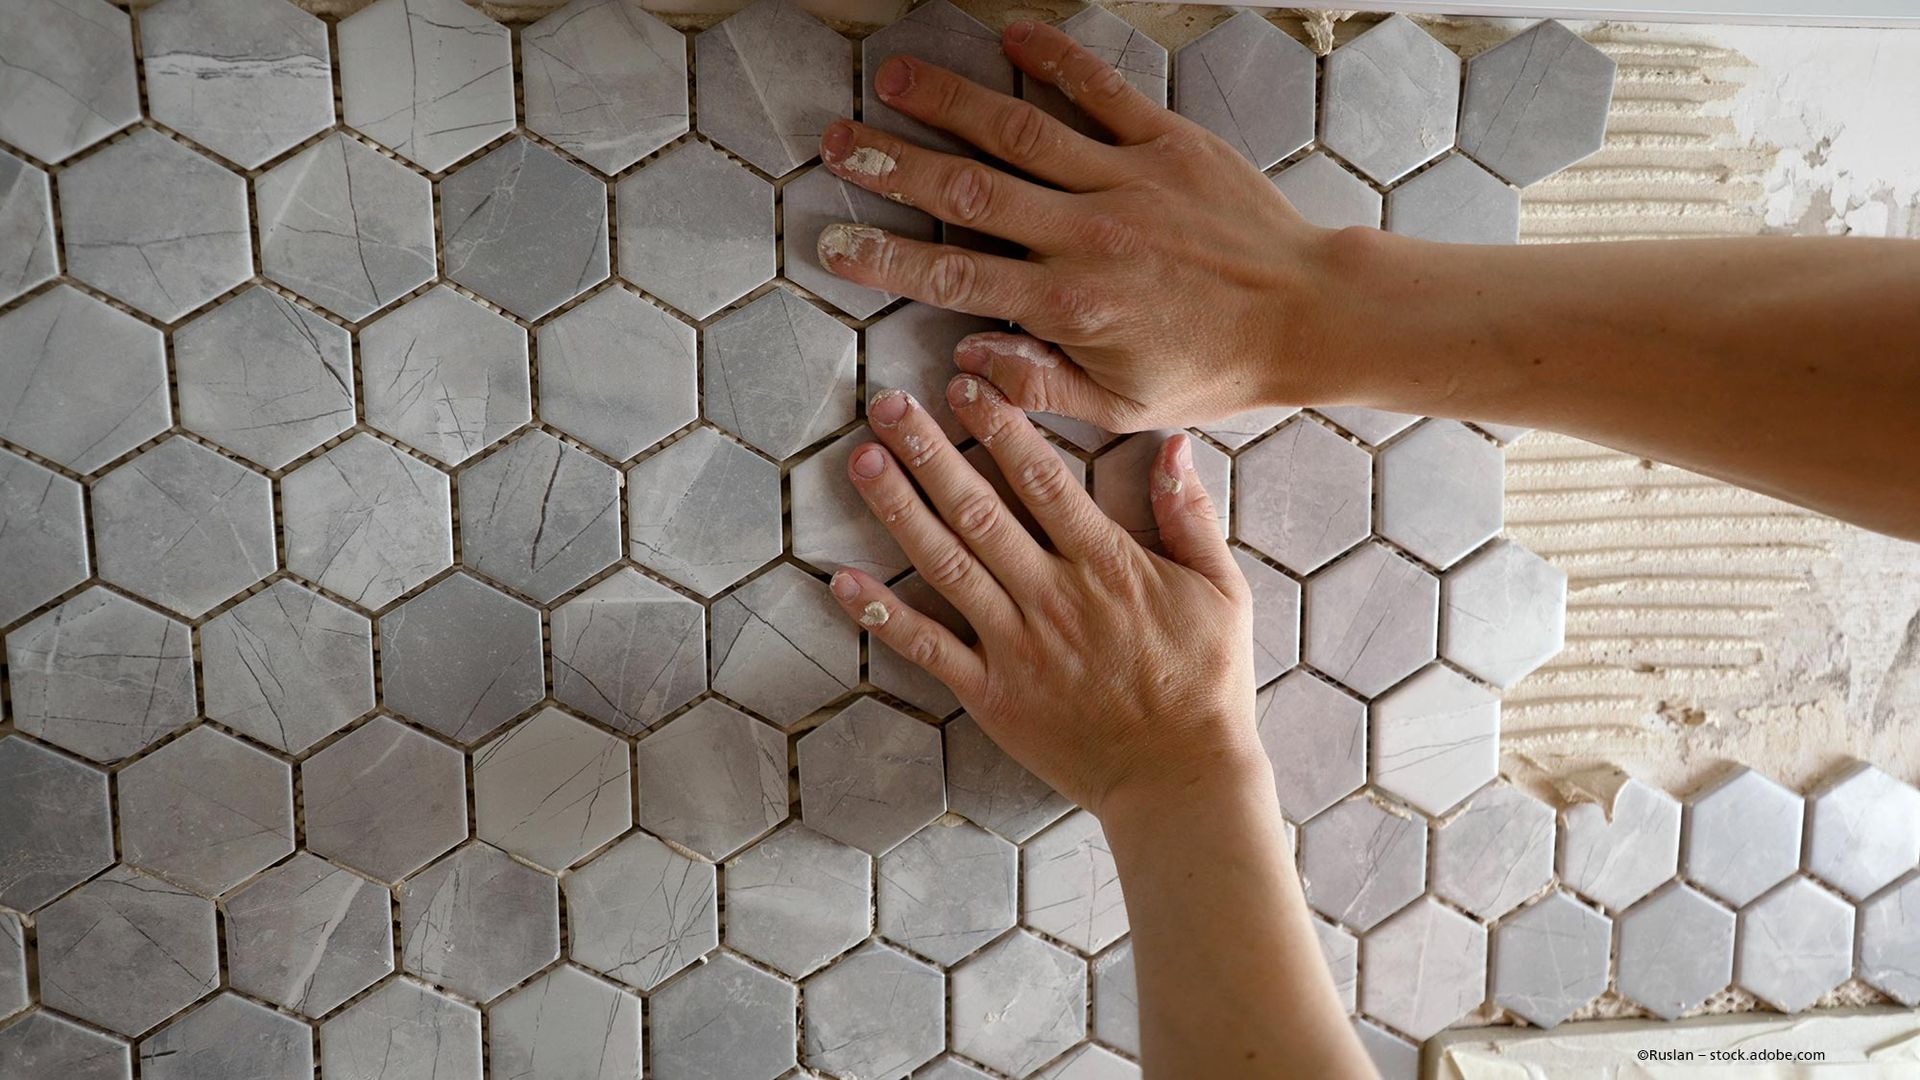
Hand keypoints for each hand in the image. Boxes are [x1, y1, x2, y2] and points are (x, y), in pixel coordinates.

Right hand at [815, 20, 1345, 432]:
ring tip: (893, 78)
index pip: (956, 279)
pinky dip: (1055, 59)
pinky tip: (1009, 34)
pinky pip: (1102, 91)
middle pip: (969, 193)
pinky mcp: (1169, 142)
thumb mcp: (1124, 407)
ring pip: (1020, 132)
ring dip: (950, 102)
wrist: (1310, 316)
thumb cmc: (1216, 369)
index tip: (833, 240)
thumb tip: (964, 366)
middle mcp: (1089, 235)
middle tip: (837, 144)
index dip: (886, 259)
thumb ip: (1040, 385)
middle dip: (894, 166)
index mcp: (1071, 306)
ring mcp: (1128, 180)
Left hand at [825, 374, 1263, 812]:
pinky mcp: (992, 694)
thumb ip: (1190, 515)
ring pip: (946, 564)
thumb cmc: (1207, 684)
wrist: (1182, 780)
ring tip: (862, 460)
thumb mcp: (1222, 590)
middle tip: (888, 403)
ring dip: (899, 509)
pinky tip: (843, 582)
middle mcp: (1053, 596)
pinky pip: (929, 649)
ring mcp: (1017, 645)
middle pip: (980, 509)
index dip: (1000, 427)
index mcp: (1106, 564)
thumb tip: (1174, 444)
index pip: (1042, 480)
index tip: (965, 385)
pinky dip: (883, 616)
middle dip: (931, 450)